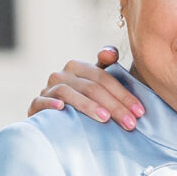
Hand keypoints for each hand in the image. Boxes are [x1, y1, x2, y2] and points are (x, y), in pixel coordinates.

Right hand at [27, 47, 142, 126]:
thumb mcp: (94, 86)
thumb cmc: (80, 103)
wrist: (52, 121)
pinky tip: (62, 109)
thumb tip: (111, 52)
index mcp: (78, 67)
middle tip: (130, 123)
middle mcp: (62, 74)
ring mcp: (48, 88)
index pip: (104, 78)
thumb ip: (105, 70)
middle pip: (91, 87)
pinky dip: (51, 103)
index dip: (123, 94)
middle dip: (114, 105)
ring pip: (69, 93)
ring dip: (88, 106)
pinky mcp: (36, 104)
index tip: (140, 112)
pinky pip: (41, 101)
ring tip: (105, 119)